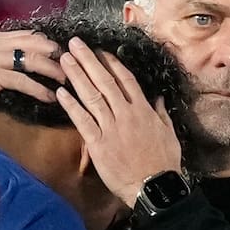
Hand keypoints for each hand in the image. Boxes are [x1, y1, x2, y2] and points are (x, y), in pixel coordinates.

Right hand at [0, 30, 66, 124]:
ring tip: (66, 82)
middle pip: (34, 44)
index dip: (51, 44)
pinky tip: (51, 97)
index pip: (30, 35)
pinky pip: (21, 80)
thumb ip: (14, 59)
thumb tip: (44, 60)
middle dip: (56, 56)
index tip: (70, 57)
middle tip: (74, 68)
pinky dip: (39, 89)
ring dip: (52, 71)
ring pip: (30, 60)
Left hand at [56, 37, 182, 207]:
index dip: (111, 63)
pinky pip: (82, 121)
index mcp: (143, 110)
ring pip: (91, 96)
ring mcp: (111, 128)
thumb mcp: (169, 133)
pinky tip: (60, 92)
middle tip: (74, 44)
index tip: (100, 50)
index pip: (125, 79)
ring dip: (76, 75)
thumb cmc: (164, 162)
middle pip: (104, 81)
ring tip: (64, 59)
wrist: (153, 186)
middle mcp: (126, 114)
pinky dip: (71, 106)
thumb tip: (158, 98)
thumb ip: (162, 113)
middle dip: (88, 60)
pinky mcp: (98, 144)